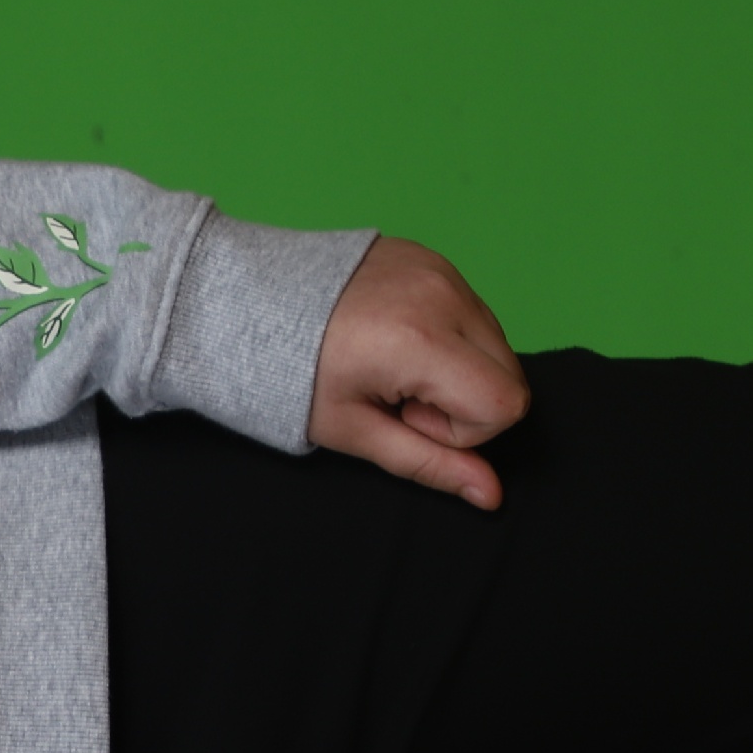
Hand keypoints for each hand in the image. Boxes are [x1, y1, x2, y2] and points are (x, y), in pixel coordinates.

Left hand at [308, 237, 528, 509]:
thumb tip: (489, 495)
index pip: (505, 404)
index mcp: (423, 341)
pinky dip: (447, 335)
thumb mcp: (354, 430)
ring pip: (496, 342)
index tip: (404, 416)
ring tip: (389, 365)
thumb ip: (428, 463)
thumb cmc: (288, 373)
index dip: (461, 429)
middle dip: (464, 399)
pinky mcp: (432, 258)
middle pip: (510, 373)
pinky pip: (472, 310)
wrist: (242, 303)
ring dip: (457, 367)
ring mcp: (441, 270)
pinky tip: (391, 338)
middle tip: (395, 394)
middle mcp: (443, 296)